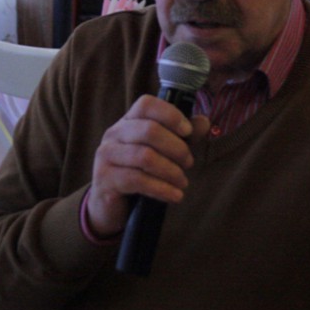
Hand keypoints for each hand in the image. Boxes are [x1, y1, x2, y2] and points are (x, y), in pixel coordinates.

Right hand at [86, 95, 209, 237]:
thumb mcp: (164, 152)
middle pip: (149, 130)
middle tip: (189, 163)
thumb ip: (183, 136)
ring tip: (183, 182)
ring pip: (145, 156)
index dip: (170, 114)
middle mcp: (114, 134)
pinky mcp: (105, 179)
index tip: (188, 130)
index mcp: (128, 121)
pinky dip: (162, 188)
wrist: (114, 206)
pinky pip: (137, 180)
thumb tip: (204, 122)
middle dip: (176, 148)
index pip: (146, 104)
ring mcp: (106, 155)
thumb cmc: (141, 172)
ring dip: (171, 171)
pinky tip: (175, 196)